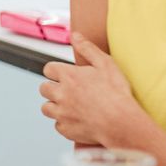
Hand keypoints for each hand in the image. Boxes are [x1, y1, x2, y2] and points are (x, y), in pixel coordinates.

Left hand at [39, 33, 152, 148]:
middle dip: (53, 88)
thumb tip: (75, 35)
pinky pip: (58, 125)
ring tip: (71, 106)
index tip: (66, 76)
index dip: (57, 72)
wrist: (122, 123)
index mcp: (68, 76)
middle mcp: (60, 94)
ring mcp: (61, 113)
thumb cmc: (116, 93)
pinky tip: (78, 120)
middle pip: (44, 88)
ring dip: (55, 106)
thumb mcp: (105, 64)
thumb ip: (87, 48)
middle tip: (69, 91)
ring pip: (46, 108)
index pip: (48, 69)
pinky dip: (65, 123)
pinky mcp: (65, 129)